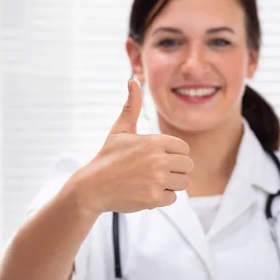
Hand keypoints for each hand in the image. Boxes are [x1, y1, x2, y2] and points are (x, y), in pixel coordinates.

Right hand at [71, 79, 192, 214]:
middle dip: (174, 170)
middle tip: (154, 172)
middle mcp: (159, 159)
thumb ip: (131, 106)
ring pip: (183, 182)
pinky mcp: (154, 198)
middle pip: (187, 166)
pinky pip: (172, 198)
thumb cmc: (108, 157)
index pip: (183, 149)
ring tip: (150, 181)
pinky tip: (146, 192)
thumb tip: (132, 81)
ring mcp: (157, 180)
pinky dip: (162, 198)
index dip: (173, 154)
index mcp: (155, 141)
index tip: (157, 158)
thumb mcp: (120, 130)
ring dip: (170, 184)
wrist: (92, 186)